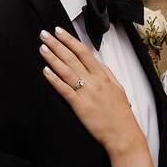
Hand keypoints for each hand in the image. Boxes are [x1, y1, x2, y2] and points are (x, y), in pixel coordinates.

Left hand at [40, 27, 141, 154]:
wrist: (123, 135)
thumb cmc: (121, 115)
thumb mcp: (118, 89)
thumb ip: (106, 74)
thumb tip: (97, 62)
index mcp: (103, 76)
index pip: (84, 52)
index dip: (70, 41)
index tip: (60, 32)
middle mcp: (94, 81)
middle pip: (72, 57)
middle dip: (57, 44)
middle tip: (44, 34)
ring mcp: (86, 93)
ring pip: (66, 70)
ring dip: (53, 58)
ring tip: (42, 48)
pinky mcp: (80, 106)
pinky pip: (64, 89)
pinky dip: (54, 79)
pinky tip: (45, 70)